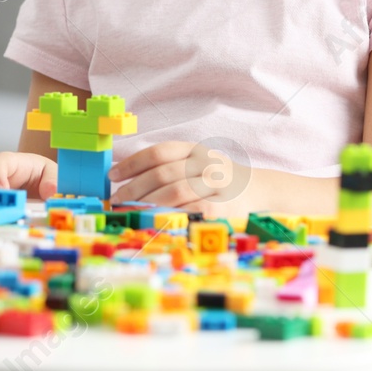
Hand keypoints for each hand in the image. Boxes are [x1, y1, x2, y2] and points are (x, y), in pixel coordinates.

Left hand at [109, 140, 254, 215]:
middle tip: (117, 200)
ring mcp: (217, 184)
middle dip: (135, 188)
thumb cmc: (216, 181)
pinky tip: (156, 220)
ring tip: (131, 212)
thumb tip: (122, 180)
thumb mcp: (195, 165)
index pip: (159, 152)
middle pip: (163, 173)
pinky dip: (172, 215)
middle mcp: (207, 163)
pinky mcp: (224, 207)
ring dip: (148, 203)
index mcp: (195, 150)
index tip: (112, 176)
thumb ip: (166, 169)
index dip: (132, 163)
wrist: (259, 190)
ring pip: (175, 192)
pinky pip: (192, 211)